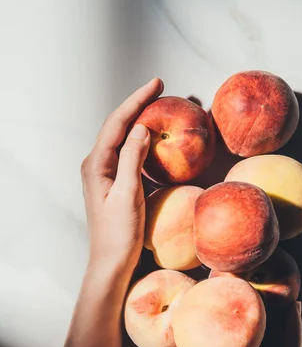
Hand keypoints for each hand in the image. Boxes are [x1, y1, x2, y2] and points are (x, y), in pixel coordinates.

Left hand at [81, 78, 163, 276]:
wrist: (111, 263)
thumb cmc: (119, 234)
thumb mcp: (128, 194)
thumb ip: (132, 159)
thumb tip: (141, 128)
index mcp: (96, 164)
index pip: (117, 123)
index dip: (136, 100)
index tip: (156, 83)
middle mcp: (97, 165)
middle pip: (118, 126)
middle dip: (139, 106)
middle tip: (161, 90)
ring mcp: (105, 175)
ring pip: (124, 140)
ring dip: (141, 123)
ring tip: (160, 109)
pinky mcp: (114, 184)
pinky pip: (129, 156)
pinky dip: (143, 144)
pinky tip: (156, 142)